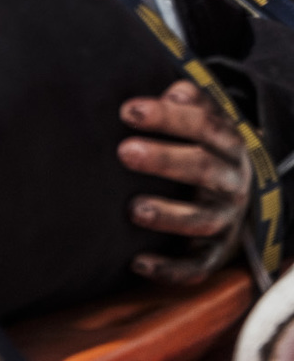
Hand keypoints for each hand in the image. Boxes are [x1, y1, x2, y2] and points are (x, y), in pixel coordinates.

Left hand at [119, 80, 250, 283]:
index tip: (127, 111)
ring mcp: (225, 220)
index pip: (203, 125)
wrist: (238, 189)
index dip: (166, 117)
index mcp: (228, 144)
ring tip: (135, 209)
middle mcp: (231, 182)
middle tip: (124, 152)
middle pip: (202, 168)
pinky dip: (170, 270)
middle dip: (163, 160)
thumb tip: (174, 93)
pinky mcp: (215, 252)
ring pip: (201, 220)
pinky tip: (139, 263)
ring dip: (169, 215)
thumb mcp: (205, 116)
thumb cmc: (204, 144)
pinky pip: (196, 266)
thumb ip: (189, 99)